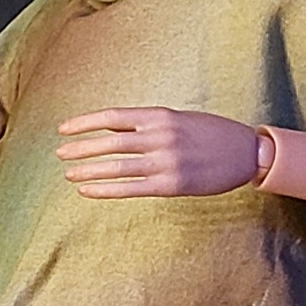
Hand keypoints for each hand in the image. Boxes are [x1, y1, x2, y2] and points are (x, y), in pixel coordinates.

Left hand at [55, 105, 264, 198]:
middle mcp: (160, 136)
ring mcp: (165, 162)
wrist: (246, 153)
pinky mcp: (170, 185)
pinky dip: (105, 189)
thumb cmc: (211, 134)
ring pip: (117, 166)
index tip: (64, 128)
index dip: (85, 122)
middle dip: (81, 147)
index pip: (113, 117)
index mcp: (161, 116)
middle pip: (110, 142)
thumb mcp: (179, 119)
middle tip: (60, 153)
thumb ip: (147, 124)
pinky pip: (130, 189)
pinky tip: (87, 190)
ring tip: (69, 174)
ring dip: (88, 170)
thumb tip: (113, 128)